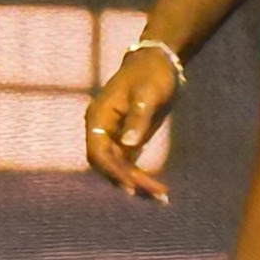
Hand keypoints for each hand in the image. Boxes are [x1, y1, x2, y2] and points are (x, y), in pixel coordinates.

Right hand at [83, 44, 177, 202]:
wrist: (156, 63)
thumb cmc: (151, 75)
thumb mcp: (147, 94)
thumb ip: (138, 118)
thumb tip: (129, 145)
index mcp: (98, 116)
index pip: (98, 152)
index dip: (112, 171)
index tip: (131, 186)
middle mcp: (101, 129)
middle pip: (108, 164)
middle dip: (130, 180)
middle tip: (156, 194)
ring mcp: (113, 135)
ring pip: (119, 167)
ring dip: (138, 182)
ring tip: (161, 196)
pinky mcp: (126, 139)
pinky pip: (129, 163)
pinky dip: (141, 175)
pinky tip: (157, 188)